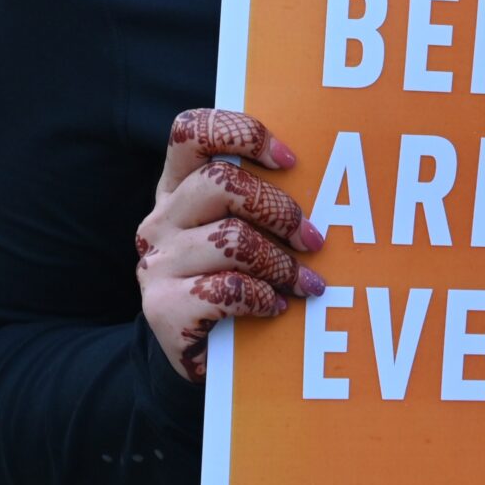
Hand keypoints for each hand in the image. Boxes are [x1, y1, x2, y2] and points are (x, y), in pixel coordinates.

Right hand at [136, 109, 327, 380]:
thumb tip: (327, 182)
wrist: (195, 353)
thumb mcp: (239, 231)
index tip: (290, 160)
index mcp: (177, 187)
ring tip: (305, 283)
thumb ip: (259, 201)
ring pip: (231, 241)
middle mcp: (160, 219)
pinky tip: (275, 306)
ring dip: (282, 263)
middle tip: (312, 239)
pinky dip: (263, 297)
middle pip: (220, 184)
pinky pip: (228, 290)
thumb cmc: (231, 278)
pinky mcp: (163, 308)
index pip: (191, 131)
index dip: (241, 133)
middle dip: (280, 210)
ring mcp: (157, 263)